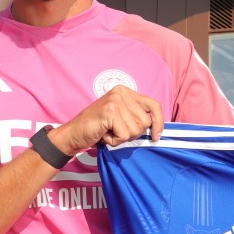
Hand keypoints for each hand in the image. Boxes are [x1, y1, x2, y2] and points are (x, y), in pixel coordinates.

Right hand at [50, 85, 164, 153]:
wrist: (74, 133)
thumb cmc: (98, 128)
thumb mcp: (121, 118)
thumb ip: (136, 117)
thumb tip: (158, 130)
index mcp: (126, 91)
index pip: (154, 105)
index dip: (159, 122)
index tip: (156, 136)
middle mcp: (122, 92)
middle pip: (146, 121)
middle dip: (133, 133)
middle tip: (116, 130)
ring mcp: (115, 100)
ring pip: (136, 130)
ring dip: (123, 137)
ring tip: (109, 131)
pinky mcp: (110, 111)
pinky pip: (124, 135)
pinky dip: (115, 141)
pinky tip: (104, 134)